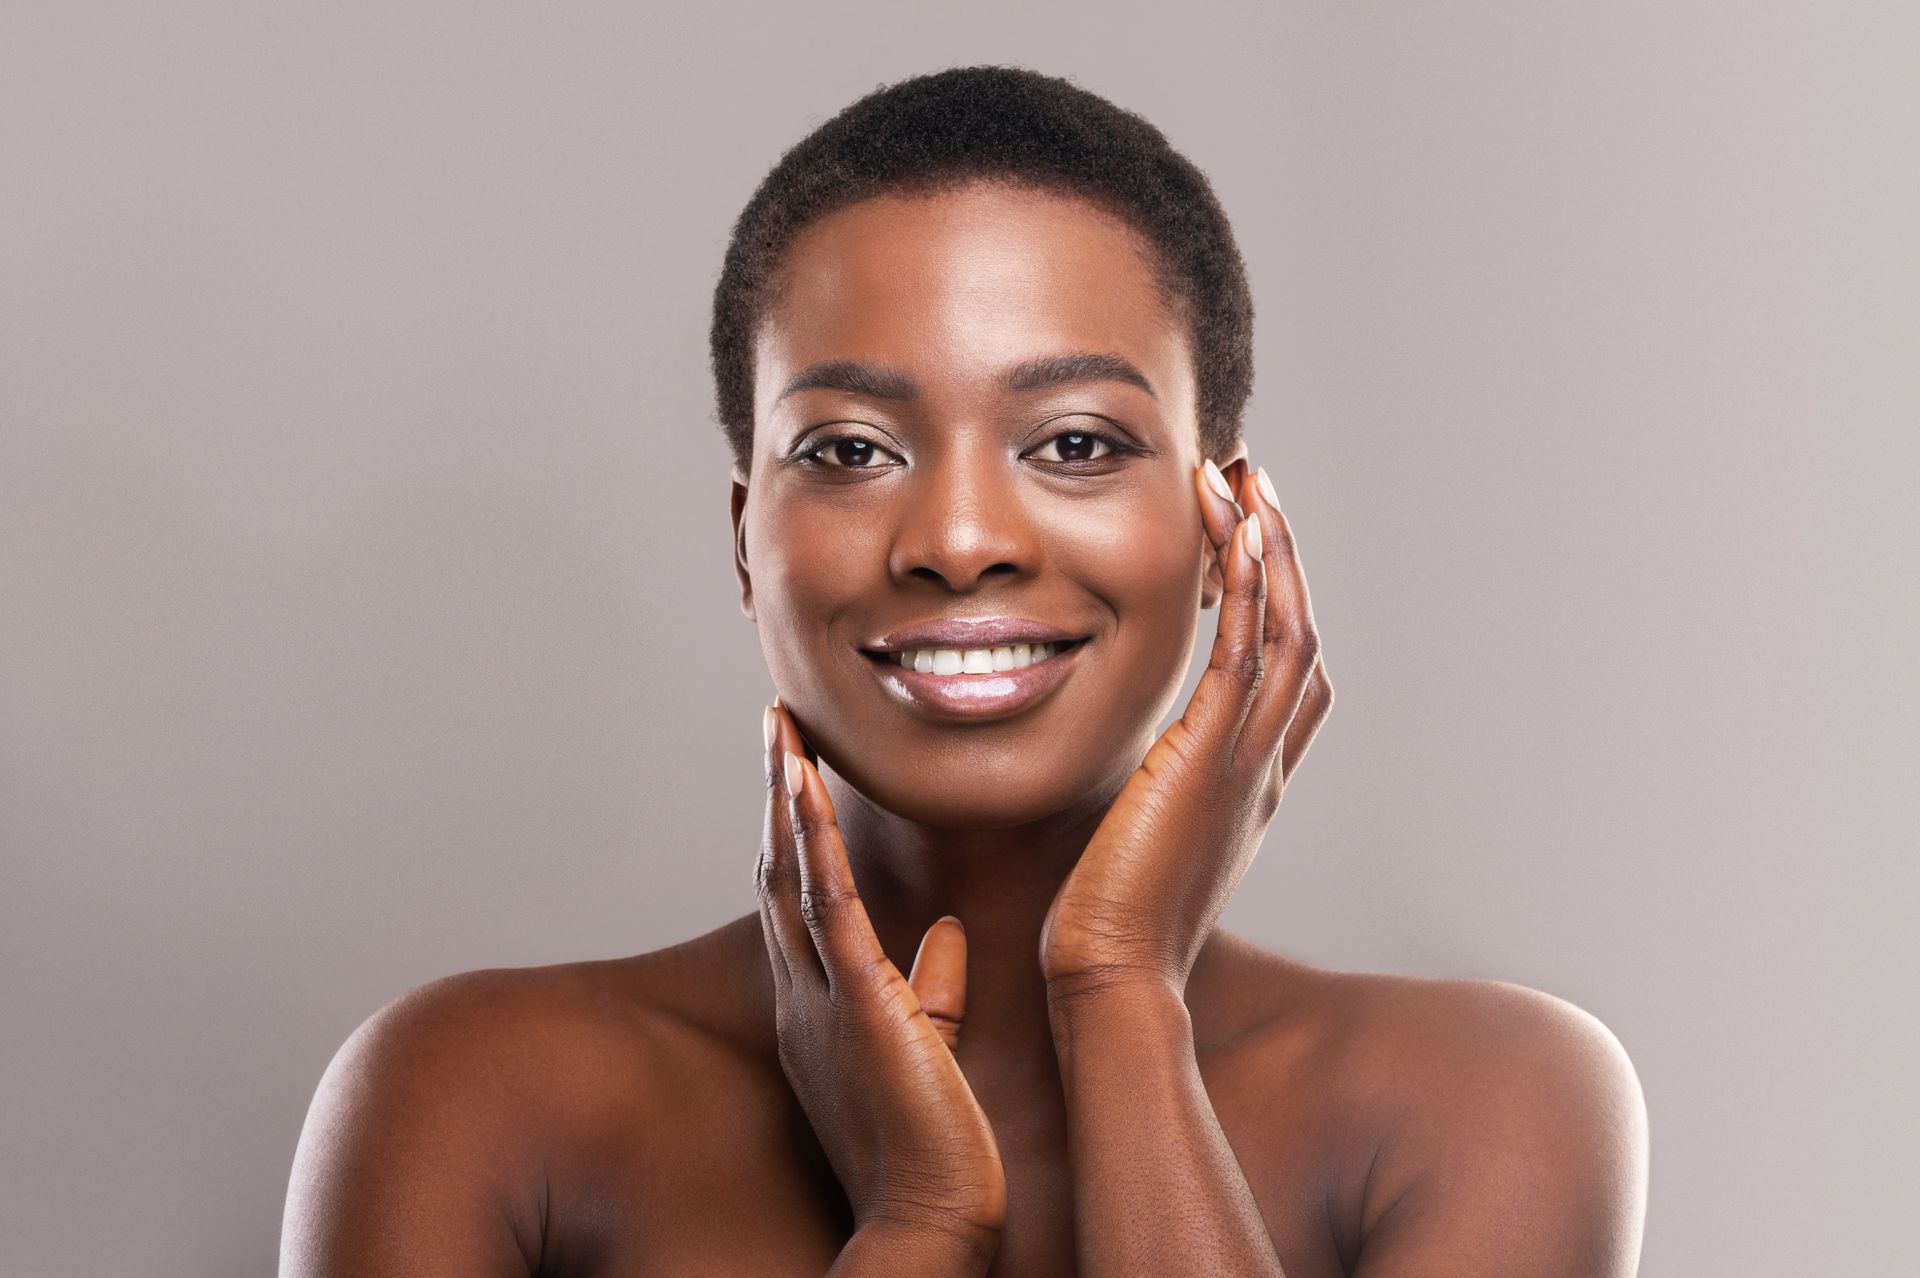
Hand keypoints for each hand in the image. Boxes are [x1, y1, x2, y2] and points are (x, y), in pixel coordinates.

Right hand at [756, 702, 1007, 1260]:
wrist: (930, 1220)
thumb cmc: (929, 1150)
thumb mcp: (926, 1051)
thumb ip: (932, 991)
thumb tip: (945, 933)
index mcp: (821, 1007)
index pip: (800, 897)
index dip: (795, 828)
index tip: (797, 766)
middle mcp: (805, 995)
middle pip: (780, 871)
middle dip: (775, 793)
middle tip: (777, 720)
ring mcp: (823, 997)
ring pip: (793, 875)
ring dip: (785, 796)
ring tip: (783, 726)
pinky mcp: (858, 1002)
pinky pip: (826, 905)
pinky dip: (813, 840)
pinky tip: (805, 786)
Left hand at [1039, 459, 1333, 995]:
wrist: (1111, 983)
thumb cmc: (1104, 929)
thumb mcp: (1134, 843)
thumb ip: (1141, 796)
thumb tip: (1115, 772)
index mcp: (1247, 787)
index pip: (1286, 676)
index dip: (1279, 600)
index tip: (1246, 536)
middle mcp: (1263, 768)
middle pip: (1300, 635)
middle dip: (1281, 553)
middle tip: (1253, 480)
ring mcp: (1246, 764)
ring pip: (1287, 630)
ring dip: (1270, 548)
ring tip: (1244, 476)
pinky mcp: (1210, 761)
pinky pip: (1246, 655)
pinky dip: (1252, 588)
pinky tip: (1239, 529)